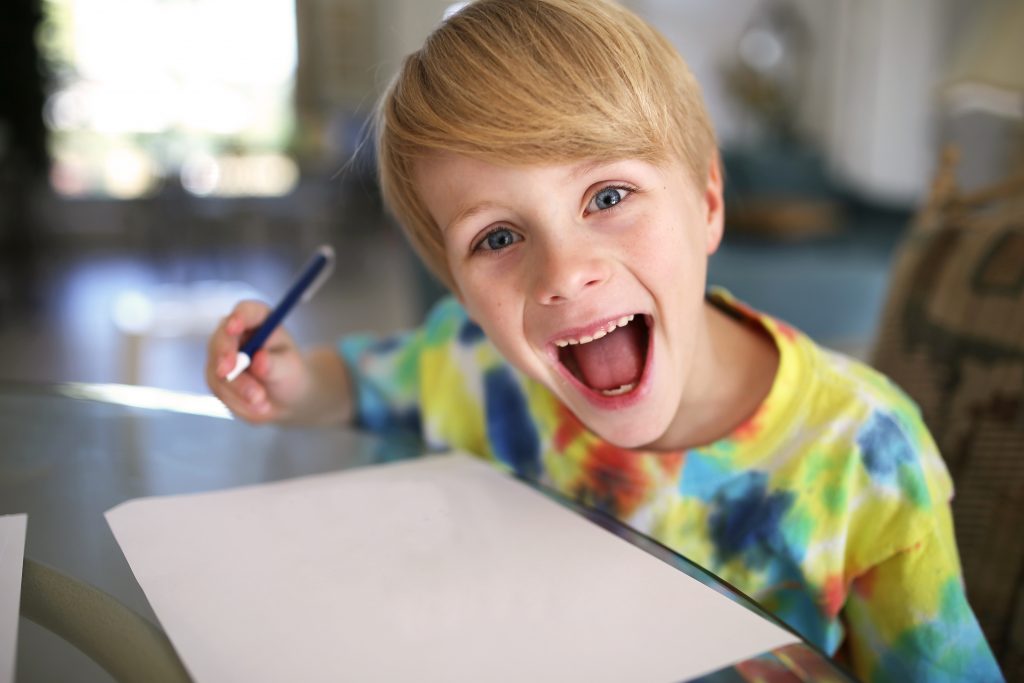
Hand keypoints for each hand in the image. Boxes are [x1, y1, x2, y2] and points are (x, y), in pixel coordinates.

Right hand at [205, 300, 312, 423]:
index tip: (234, 327)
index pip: (245, 311)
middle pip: (222, 337)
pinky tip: (259, 407)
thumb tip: (259, 359)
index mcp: (259, 320)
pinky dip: (237, 401)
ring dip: (237, 387)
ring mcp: (221, 354)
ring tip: (262, 402)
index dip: (238, 317)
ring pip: (218, 369)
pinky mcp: (215, 376)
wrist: (284, 397)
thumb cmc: (290, 374)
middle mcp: (235, 333)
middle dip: (224, 354)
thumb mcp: (290, 370)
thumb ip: (276, 364)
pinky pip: (219, 389)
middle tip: (227, 371)